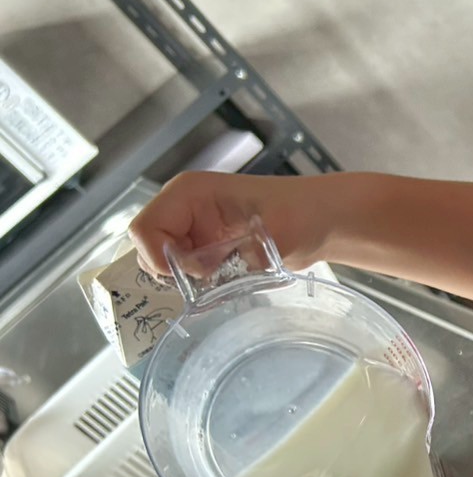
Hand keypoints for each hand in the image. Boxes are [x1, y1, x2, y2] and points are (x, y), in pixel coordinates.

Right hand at [128, 171, 334, 276]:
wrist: (323, 220)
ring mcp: (192, 228)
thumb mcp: (280, 232)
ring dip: (185, 279)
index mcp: (189, 193)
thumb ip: (244, 251)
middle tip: (212, 276)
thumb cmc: (304, 213)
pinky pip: (183, 271)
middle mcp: (183, 208)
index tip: (200, 272)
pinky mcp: (204, 247)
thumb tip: (212, 272)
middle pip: (147, 249)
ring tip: (222, 276)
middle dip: (172, 271)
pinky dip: (197, 283)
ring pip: (163, 263)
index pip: (144, 230)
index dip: (162, 259)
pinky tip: (225, 280)